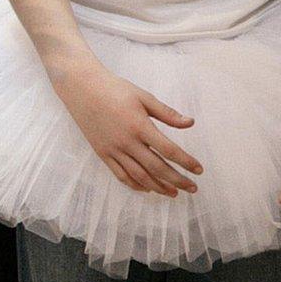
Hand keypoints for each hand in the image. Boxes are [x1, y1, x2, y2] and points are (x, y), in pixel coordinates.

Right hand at [55, 65, 202, 196]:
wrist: (81, 89)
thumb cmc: (114, 89)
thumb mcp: (143, 97)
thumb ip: (167, 113)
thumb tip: (191, 123)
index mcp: (139, 126)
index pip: (169, 150)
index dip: (186, 162)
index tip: (199, 170)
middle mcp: (127, 142)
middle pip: (157, 168)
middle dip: (177, 180)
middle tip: (192, 188)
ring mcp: (113, 149)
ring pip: (139, 176)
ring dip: (159, 187)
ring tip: (173, 193)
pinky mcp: (102, 153)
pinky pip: (120, 174)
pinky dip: (135, 184)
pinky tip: (147, 188)